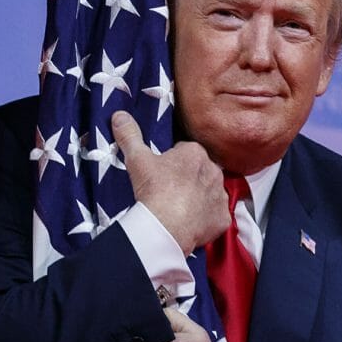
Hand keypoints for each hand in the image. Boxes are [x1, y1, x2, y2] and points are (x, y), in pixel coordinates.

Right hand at [111, 110, 229, 254]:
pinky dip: (207, 220)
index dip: (172, 162)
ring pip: (210, 193)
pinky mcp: (223, 218)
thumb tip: (119, 115)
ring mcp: (221, 195)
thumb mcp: (137, 159)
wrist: (166, 226)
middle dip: (189, 178)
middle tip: (169, 191)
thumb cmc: (154, 189)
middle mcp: (214, 170)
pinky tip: (191, 224)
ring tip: (179, 209)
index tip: (161, 173)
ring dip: (199, 198)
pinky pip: (216, 216)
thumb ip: (130, 135)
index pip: (185, 151)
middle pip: (200, 171)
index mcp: (196, 152)